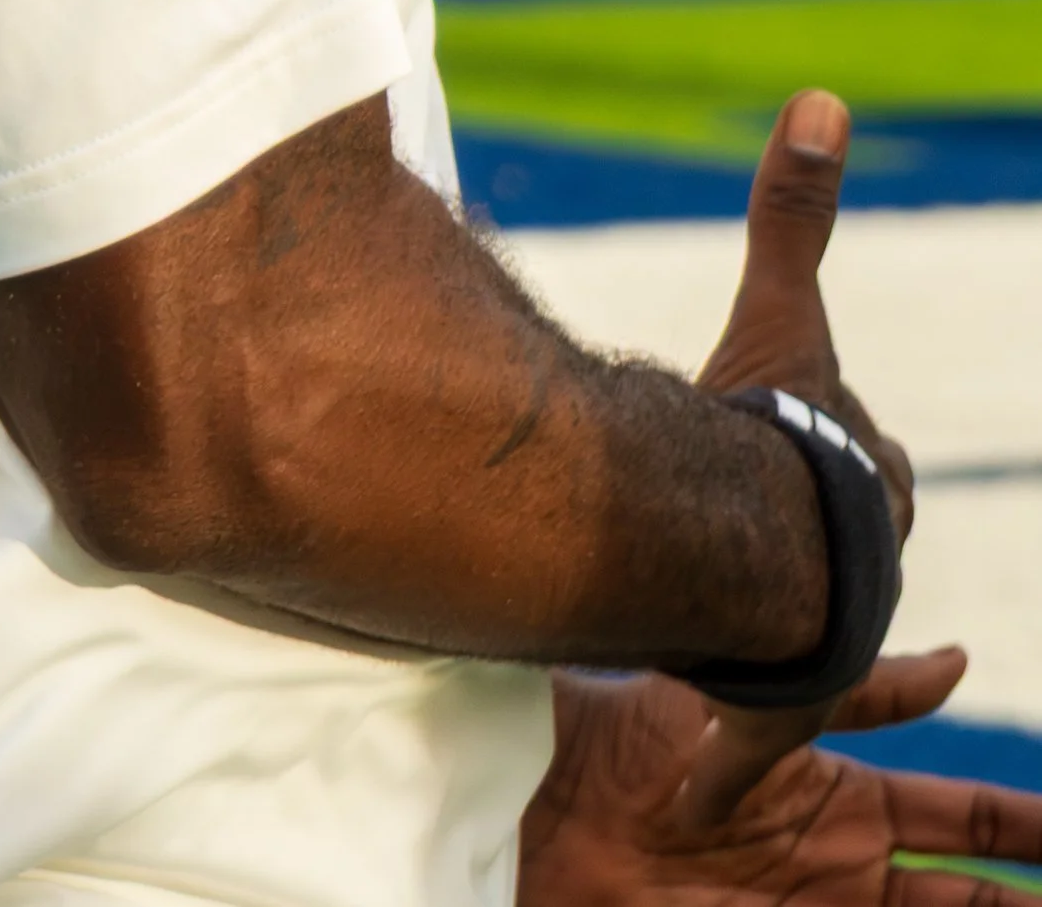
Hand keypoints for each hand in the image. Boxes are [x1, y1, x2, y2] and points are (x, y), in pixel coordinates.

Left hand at [521, 656, 1041, 903]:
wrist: (549, 803)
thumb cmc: (639, 740)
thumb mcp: (762, 704)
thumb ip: (859, 688)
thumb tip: (958, 661)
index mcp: (846, 801)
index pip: (963, 820)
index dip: (1021, 832)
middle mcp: (844, 866)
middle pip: (964, 897)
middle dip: (1019, 900)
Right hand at [686, 93, 913, 821]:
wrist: (752, 554)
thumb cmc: (775, 437)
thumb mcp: (781, 313)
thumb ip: (794, 212)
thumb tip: (823, 96)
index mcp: (870, 468)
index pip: (857, 447)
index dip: (818, 428)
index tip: (780, 415)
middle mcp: (864, 550)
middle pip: (836, 524)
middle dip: (798, 509)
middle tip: (746, 491)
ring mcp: (828, 622)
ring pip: (802, 597)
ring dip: (763, 585)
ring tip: (719, 575)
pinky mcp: (777, 693)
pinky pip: (759, 694)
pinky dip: (737, 689)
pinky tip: (707, 700)